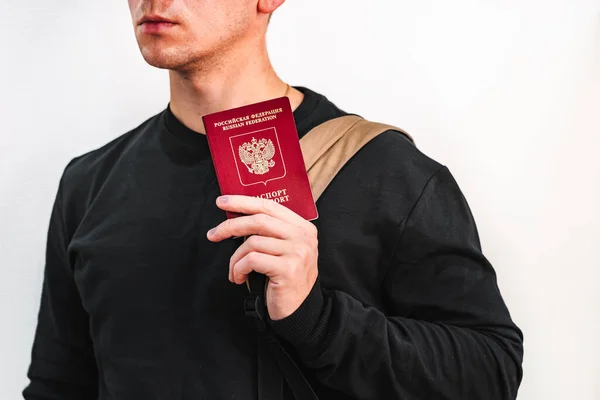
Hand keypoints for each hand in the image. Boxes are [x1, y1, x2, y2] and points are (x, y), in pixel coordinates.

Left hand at [206, 195, 318, 320]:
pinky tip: (239, 278)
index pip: (269, 206)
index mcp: (302, 227)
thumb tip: (237, 217)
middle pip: (259, 221)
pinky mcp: (287, 269)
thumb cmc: (285, 279)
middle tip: (213, 234)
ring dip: (235, 258)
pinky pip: (252, 260)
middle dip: (231, 226)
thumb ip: (270, 232)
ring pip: (252, 243)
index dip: (243, 201)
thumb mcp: (284, 250)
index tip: (222, 202)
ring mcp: (297, 252)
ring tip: (234, 271)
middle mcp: (303, 237)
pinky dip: (239, 269)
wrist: (299, 310)